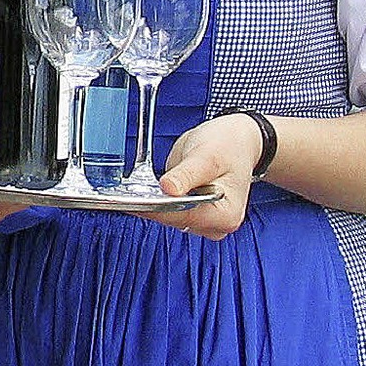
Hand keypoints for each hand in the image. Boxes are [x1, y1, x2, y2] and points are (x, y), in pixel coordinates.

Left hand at [143, 114, 263, 240]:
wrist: (235, 140)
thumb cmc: (227, 145)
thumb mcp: (207, 154)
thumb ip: (188, 174)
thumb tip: (168, 189)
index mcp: (226, 215)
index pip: (185, 217)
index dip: (158, 208)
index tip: (134, 200)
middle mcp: (216, 224)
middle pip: (175, 219)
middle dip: (154, 204)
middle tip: (130, 190)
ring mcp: (203, 221)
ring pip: (169, 216)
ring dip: (153, 202)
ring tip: (140, 185)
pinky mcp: (191, 213)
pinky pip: (168, 210)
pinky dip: (157, 199)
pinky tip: (149, 187)